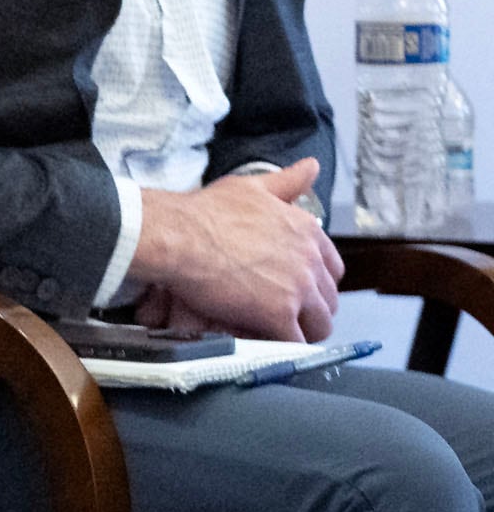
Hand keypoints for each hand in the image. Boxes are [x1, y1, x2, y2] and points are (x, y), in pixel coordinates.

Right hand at [128, 159, 340, 342]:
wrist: (179, 237)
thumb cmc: (206, 212)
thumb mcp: (251, 187)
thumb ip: (286, 181)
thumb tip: (311, 166)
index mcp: (307, 230)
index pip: (333, 267)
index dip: (316, 280)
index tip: (298, 287)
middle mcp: (310, 259)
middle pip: (329, 299)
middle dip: (311, 309)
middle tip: (285, 313)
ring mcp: (298, 289)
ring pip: (319, 324)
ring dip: (302, 330)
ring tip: (277, 332)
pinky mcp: (279, 314)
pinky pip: (294, 341)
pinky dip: (282, 345)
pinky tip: (264, 340)